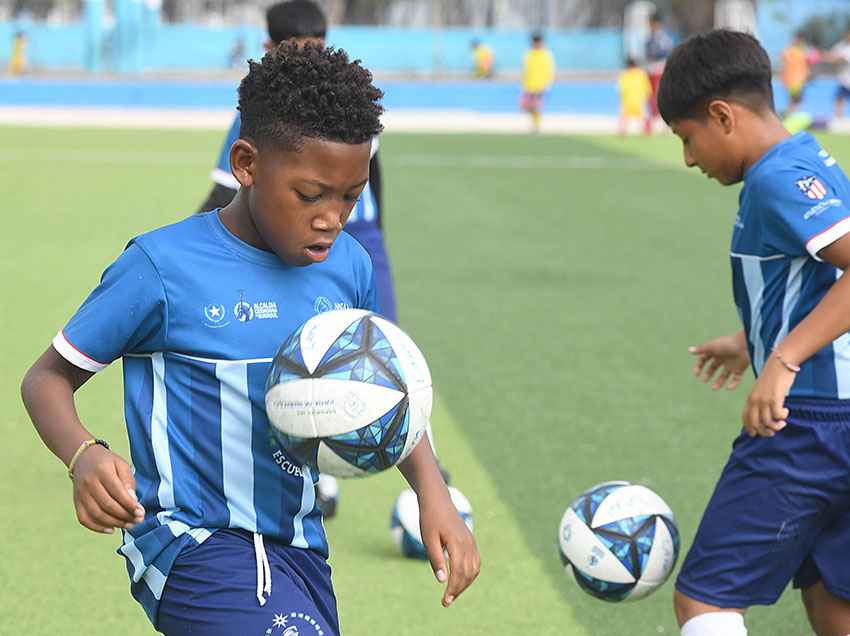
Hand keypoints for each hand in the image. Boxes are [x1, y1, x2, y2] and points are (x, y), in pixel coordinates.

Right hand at [72, 445, 144, 533]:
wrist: (84, 458)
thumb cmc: (108, 462)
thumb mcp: (122, 465)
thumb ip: (128, 482)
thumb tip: (133, 501)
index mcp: (102, 470)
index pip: (117, 492)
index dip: (130, 505)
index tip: (141, 512)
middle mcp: (89, 483)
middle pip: (107, 505)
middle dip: (124, 516)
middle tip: (138, 521)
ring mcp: (80, 493)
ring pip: (97, 514)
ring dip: (114, 523)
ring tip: (128, 525)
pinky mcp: (76, 502)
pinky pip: (84, 519)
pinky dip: (97, 527)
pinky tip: (111, 529)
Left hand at [419, 490, 479, 607]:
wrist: (438, 500)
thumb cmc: (430, 519)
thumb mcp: (428, 539)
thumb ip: (436, 559)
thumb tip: (441, 580)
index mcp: (457, 543)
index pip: (458, 572)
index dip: (452, 589)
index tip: (445, 601)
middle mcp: (468, 543)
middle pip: (468, 574)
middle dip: (458, 589)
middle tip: (446, 601)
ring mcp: (471, 542)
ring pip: (473, 569)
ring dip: (465, 583)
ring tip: (452, 593)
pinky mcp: (470, 541)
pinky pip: (475, 562)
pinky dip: (470, 574)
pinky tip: (460, 580)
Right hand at [689, 332, 749, 389]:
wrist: (746, 345)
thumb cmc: (727, 344)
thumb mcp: (712, 346)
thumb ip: (701, 349)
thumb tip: (689, 350)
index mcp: (715, 351)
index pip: (704, 360)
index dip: (699, 367)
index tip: (696, 374)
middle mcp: (723, 358)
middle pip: (713, 368)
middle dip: (708, 375)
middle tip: (704, 381)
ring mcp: (732, 364)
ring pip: (724, 376)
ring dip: (719, 383)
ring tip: (714, 388)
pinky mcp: (740, 369)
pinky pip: (736, 379)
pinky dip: (733, 385)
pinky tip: (728, 388)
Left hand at [741, 355, 795, 436]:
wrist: (779, 363)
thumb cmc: (772, 377)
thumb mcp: (762, 390)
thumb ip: (761, 401)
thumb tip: (765, 416)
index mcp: (750, 399)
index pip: (746, 418)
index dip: (750, 428)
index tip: (757, 433)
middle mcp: (755, 400)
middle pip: (755, 424)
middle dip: (764, 432)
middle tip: (773, 432)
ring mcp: (764, 400)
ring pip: (768, 422)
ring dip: (777, 426)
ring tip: (782, 422)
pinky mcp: (775, 398)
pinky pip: (778, 415)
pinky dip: (782, 416)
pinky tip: (786, 411)